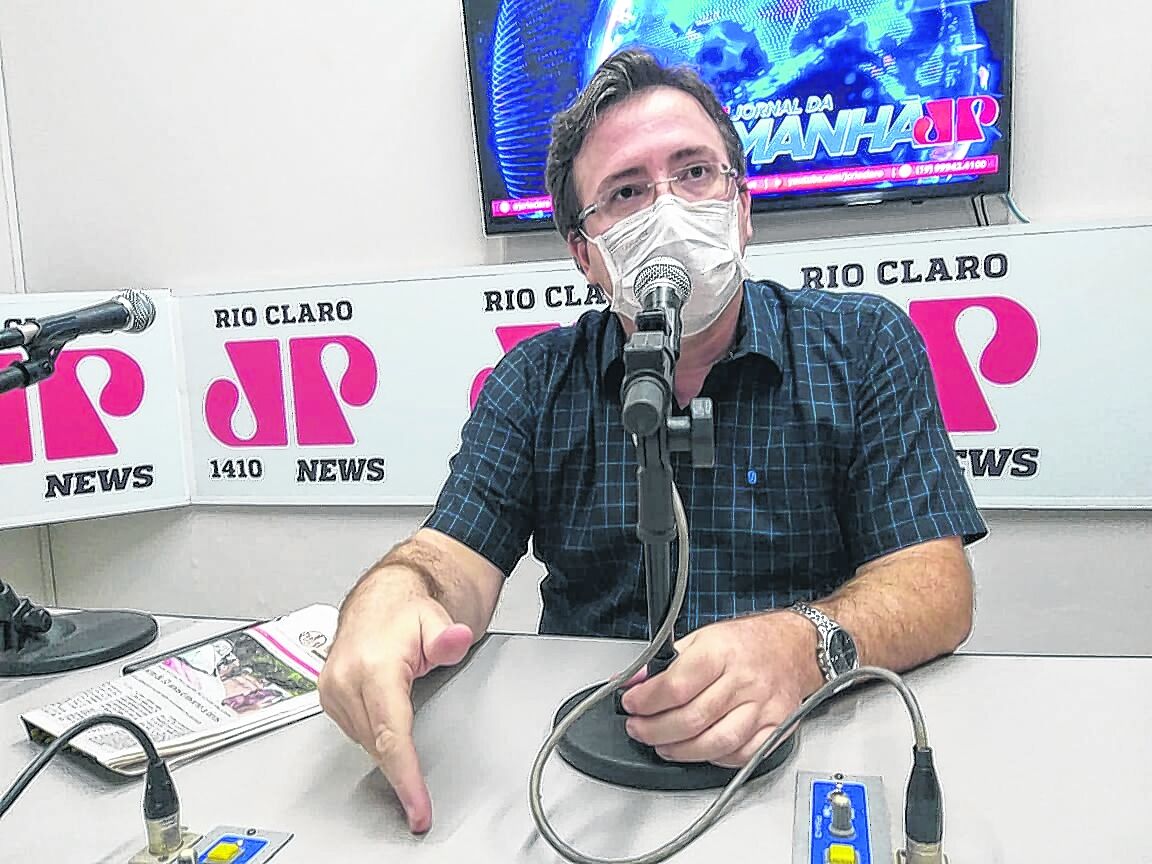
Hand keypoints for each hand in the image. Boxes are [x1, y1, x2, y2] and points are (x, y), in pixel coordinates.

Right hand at [318, 577, 473, 832]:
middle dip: (401, 775)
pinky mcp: (328, 696)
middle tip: (420, 805)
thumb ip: (448, 638)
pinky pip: (355, 732)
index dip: (406, 776)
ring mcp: (333, 689)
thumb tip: (456, 639)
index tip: (417, 806)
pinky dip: (375, 738)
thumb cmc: (407, 611)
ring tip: (409, 746)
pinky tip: (388, 728)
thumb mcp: (436, 620)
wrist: (380, 598)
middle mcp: (346, 679)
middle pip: (377, 745)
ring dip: (388, 751)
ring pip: (365, 742)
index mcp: (374, 666)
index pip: (391, 735)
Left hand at [620, 611, 823, 767]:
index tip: (631, 704)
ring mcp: (762, 707)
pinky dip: (715, 758)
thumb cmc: (746, 642)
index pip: (676, 685)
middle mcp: (743, 680)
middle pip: (692, 719)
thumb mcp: (701, 638)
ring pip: (715, 743)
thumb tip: (632, 682)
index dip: (646, 701)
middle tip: (639, 728)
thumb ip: (665, 662)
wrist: (794, 646)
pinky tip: (699, 750)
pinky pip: (741, 755)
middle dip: (655, 730)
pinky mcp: (776, 728)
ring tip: (663, 745)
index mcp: (720, 652)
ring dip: (681, 751)